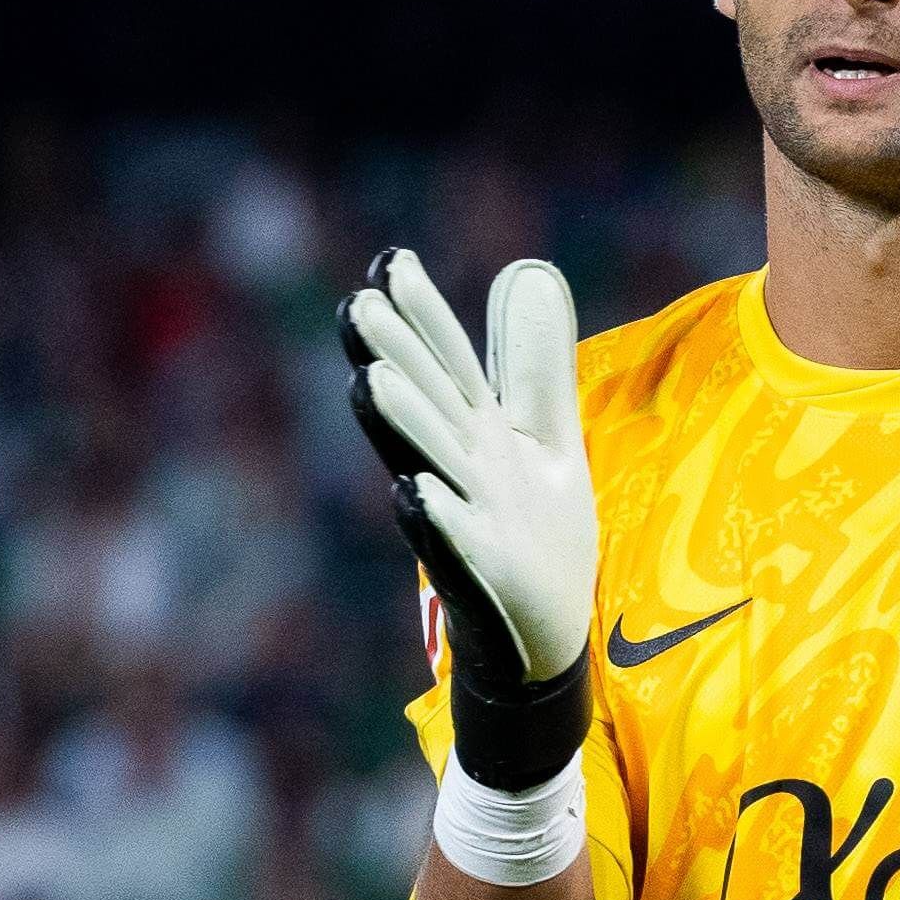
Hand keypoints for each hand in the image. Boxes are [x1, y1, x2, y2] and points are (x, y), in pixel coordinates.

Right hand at [344, 247, 597, 791]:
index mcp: (474, 429)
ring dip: (399, 426)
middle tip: (355, 307)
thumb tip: (527, 268)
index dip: (420, 314)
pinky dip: (431, 520)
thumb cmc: (534, 530)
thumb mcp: (544, 432)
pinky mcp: (478, 577)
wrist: (542, 638)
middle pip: (423, 404)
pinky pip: (450, 546)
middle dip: (391, 358)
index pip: (445, 361)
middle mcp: (458, 468)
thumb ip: (533, 359)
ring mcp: (463, 522)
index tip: (389, 260)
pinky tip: (412, 491)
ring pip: (426, 465)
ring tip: (370, 383)